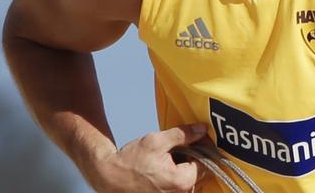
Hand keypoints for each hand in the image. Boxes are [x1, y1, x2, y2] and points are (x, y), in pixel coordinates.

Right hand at [93, 124, 208, 191]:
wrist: (108, 178)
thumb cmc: (130, 161)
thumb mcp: (157, 142)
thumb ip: (183, 135)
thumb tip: (202, 129)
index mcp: (182, 182)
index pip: (206, 162)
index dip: (203, 146)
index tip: (198, 135)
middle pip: (199, 172)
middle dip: (194, 156)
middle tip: (182, 144)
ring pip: (189, 179)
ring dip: (185, 165)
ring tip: (170, 155)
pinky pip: (179, 186)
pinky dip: (176, 174)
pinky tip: (165, 165)